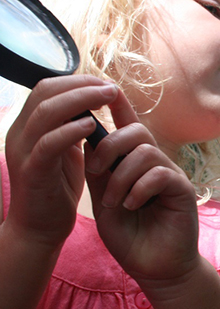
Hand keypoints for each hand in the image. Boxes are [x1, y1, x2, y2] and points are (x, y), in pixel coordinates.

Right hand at [4, 76, 117, 247]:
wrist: (39, 228)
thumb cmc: (56, 186)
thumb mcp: (66, 149)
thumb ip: (73, 126)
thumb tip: (93, 102)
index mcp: (28, 125)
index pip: (48, 87)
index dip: (78, 80)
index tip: (105, 83)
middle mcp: (20, 133)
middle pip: (45, 91)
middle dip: (82, 84)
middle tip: (111, 88)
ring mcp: (23, 151)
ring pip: (46, 111)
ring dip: (81, 100)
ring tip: (108, 98)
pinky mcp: (32, 171)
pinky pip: (48, 143)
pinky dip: (71, 130)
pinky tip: (93, 125)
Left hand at [85, 89, 199, 284]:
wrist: (154, 268)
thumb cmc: (130, 237)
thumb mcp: (105, 201)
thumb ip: (100, 172)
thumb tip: (89, 138)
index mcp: (135, 164)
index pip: (129, 126)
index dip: (118, 105)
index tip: (104, 88)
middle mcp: (155, 163)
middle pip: (137, 132)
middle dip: (109, 146)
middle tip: (96, 171)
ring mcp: (171, 174)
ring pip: (145, 152)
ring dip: (121, 175)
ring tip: (115, 201)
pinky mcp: (182, 189)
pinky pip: (159, 173)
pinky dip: (139, 189)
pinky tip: (132, 206)